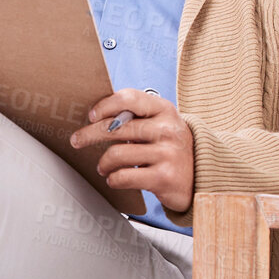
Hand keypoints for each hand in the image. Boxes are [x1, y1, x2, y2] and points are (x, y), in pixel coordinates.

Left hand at [69, 89, 194, 212]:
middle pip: (116, 128)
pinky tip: (114, 178)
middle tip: (77, 140)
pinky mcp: (163, 178)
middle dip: (89, 135)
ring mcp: (167, 153)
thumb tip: (96, 116)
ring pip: (116, 154)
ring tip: (103, 166)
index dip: (105, 105)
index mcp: (164, 109)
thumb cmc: (170, 147)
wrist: (201, 176)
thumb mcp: (161, 124)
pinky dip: (113, 179)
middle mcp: (167, 129)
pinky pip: (124, 177)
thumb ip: (136, 117)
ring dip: (103, 163)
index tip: (91, 116)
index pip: (129, 99)